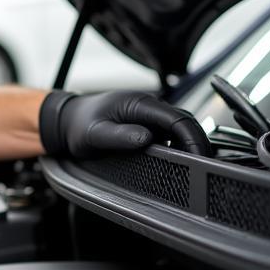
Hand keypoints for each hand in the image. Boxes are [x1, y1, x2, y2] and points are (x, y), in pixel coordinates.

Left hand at [40, 90, 209, 158]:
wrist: (67, 119)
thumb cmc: (77, 125)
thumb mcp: (94, 135)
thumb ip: (119, 136)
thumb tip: (145, 138)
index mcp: (139, 103)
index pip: (178, 119)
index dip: (193, 139)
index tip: (200, 158)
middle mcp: (147, 104)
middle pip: (184, 122)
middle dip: (197, 143)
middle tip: (203, 166)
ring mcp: (148, 113)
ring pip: (179, 127)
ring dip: (188, 143)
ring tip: (194, 165)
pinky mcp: (146, 121)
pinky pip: (169, 131)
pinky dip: (178, 144)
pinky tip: (177, 158)